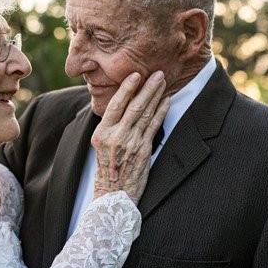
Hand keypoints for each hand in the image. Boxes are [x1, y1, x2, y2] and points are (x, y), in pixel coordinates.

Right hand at [89, 69, 168, 202]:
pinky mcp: (144, 151)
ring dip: (156, 96)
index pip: (116, 105)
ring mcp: (131, 143)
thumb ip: (110, 126)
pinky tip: (167, 101)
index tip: (135, 75)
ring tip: (163, 82)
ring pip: (146, 114)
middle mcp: (116, 136)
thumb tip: (121, 104)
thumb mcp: (100, 145)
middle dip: (147, 88)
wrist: (113, 195)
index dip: (127, 88)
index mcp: (101, 133)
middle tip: (157, 73)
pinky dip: (161, 112)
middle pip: (134, 106)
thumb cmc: (107, 169)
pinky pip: (154, 127)